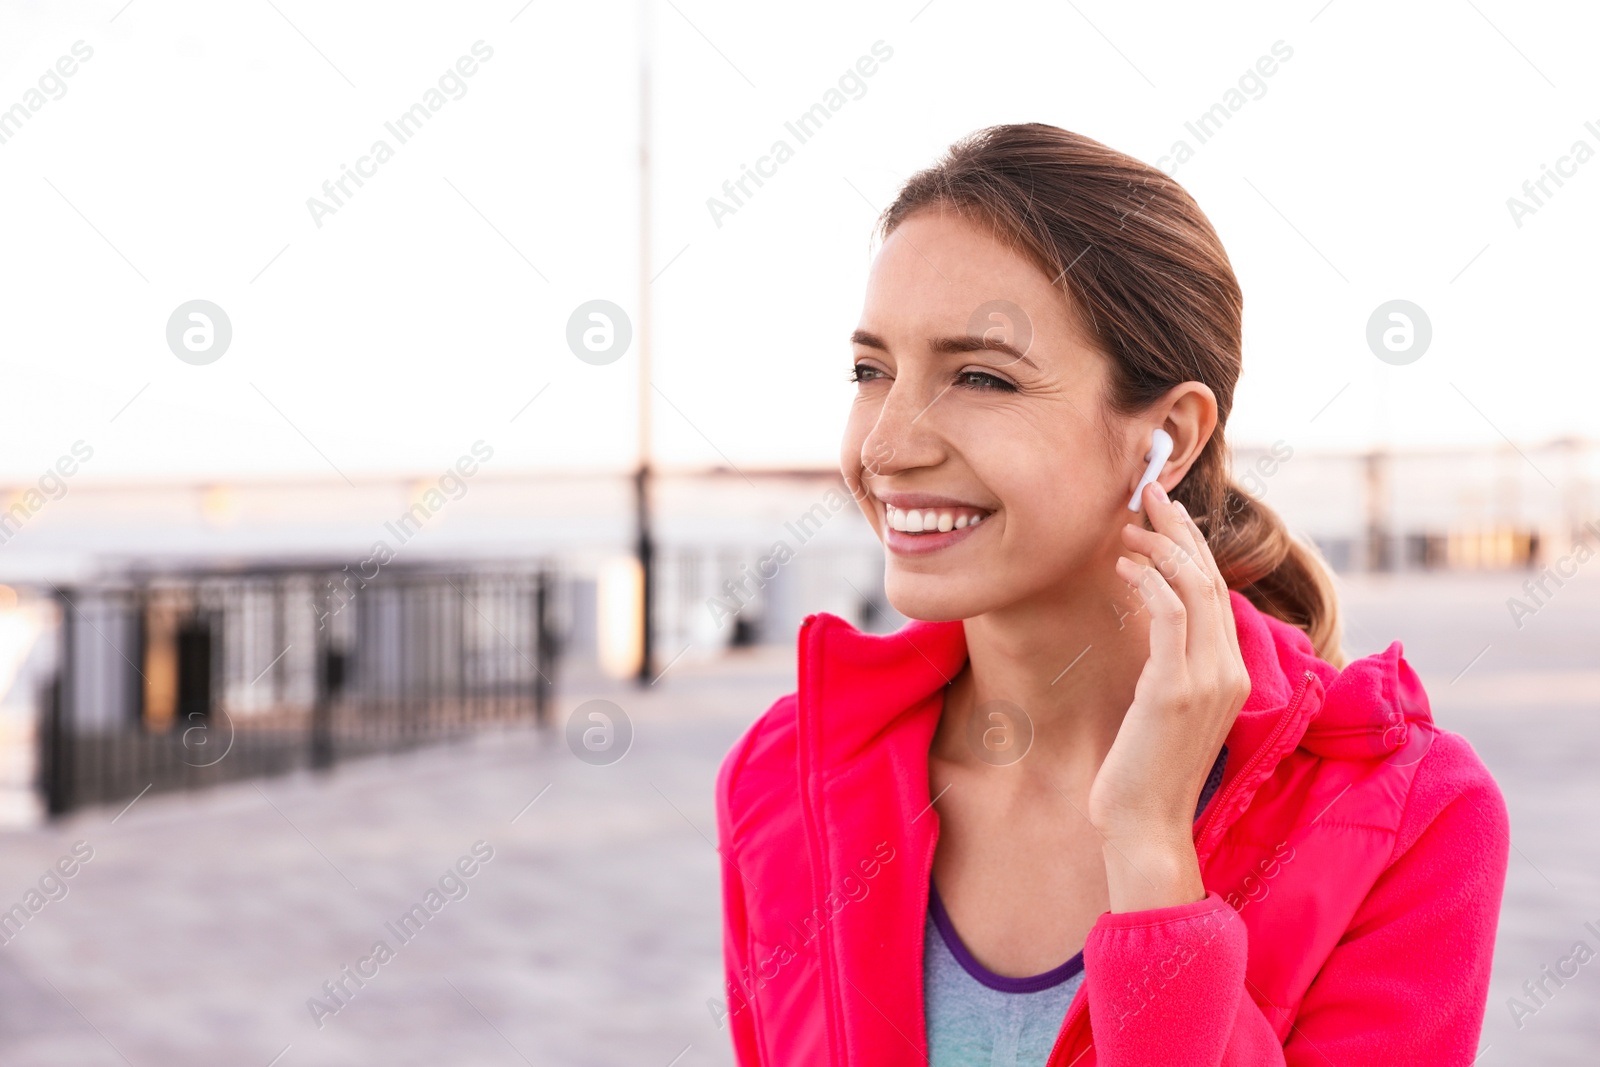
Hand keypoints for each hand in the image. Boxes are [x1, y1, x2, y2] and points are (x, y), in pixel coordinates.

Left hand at [1089, 480, 1251, 909]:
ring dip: (1159, 546)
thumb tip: (1153, 624)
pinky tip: (1121, 566)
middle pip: (1210, 578)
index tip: (1163, 513)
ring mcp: (1207, 679)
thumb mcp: (1165, 709)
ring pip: (1193, 586)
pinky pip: (1167, 614)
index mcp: (1232, 672)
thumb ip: (1171, 666)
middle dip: (1179, 529)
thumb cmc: (1144, 772)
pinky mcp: (1175, 688)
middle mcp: (1229, 670)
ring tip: (1126, 523)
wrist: (1144, 828)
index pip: (1218, 592)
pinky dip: (1147, 579)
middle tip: (1148, 491)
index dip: (1192, 546)